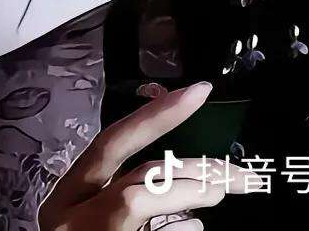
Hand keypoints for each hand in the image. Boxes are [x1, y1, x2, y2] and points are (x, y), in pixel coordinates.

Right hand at [38, 81, 250, 230]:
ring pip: (148, 196)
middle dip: (197, 166)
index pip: (113, 140)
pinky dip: (183, 230)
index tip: (200, 90)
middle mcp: (69, 216)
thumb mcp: (97, 215)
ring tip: (227, 191)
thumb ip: (133, 188)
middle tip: (242, 173)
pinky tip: (194, 229)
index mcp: (66, 196)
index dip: (157, 114)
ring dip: (197, 190)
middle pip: (142, 173)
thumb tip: (194, 168)